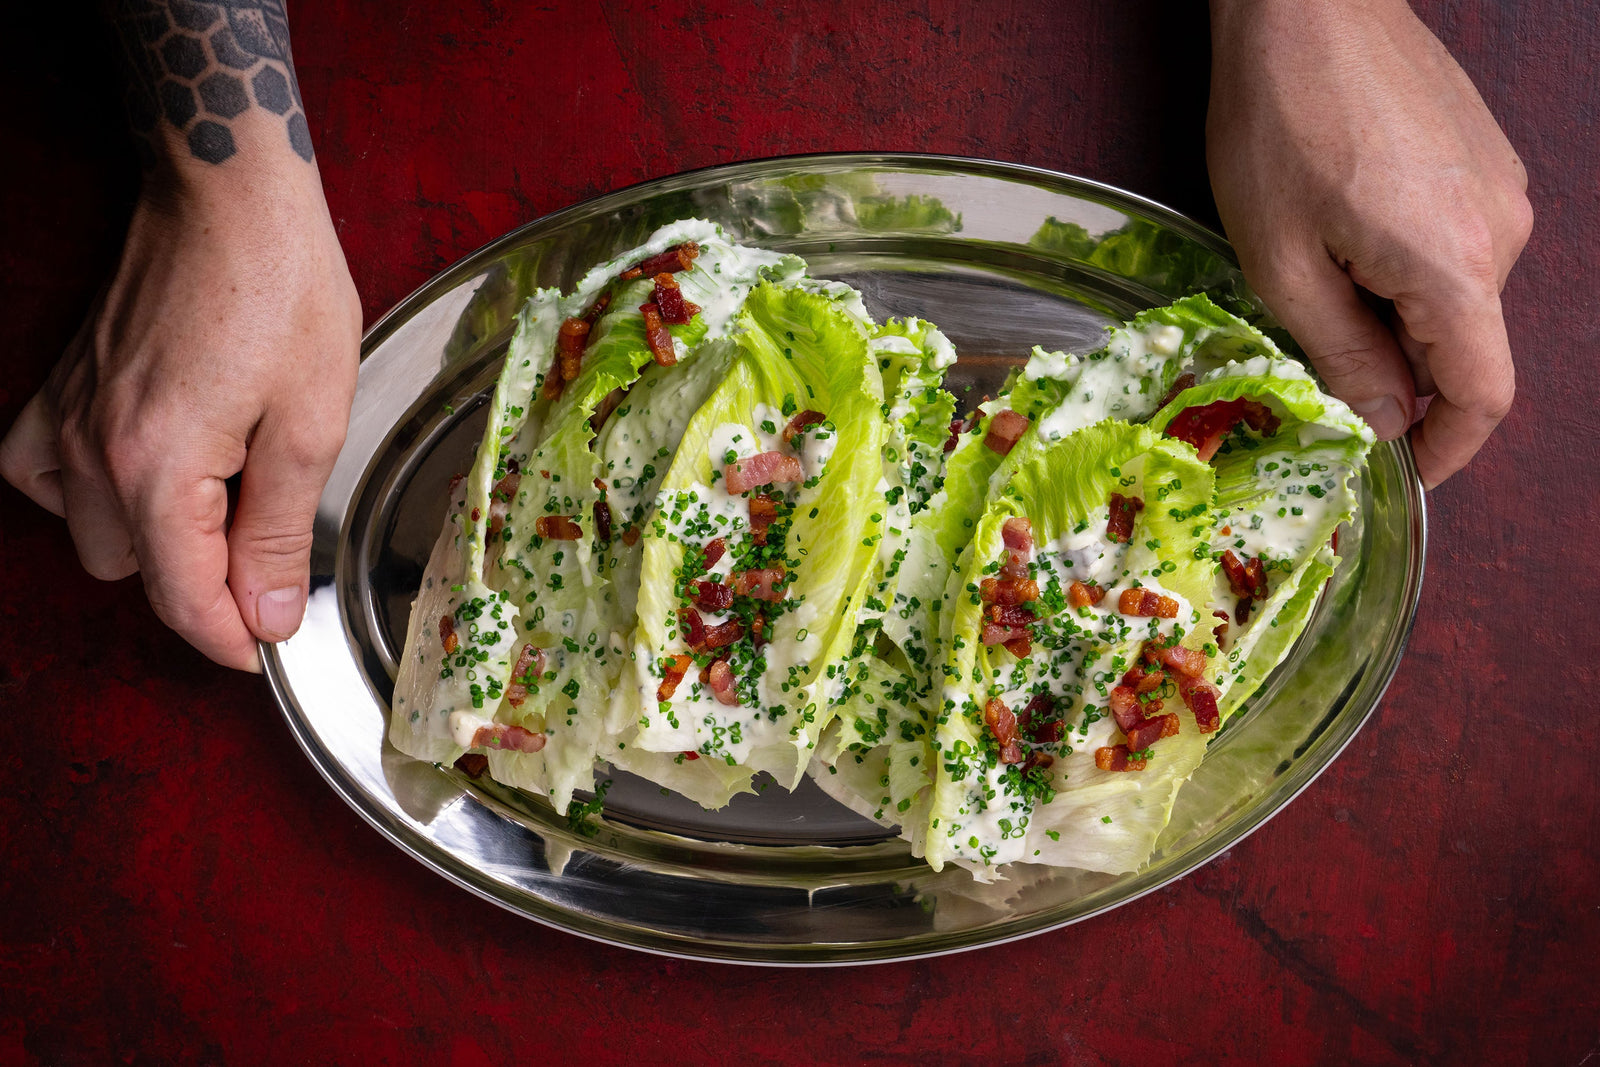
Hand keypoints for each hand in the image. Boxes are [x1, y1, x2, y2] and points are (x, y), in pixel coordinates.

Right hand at [0, 170, 360, 670]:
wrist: (228, 193)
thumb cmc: (281, 289)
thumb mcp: (310, 424)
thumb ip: (280, 532)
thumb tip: (269, 616)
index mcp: (158, 466)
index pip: (183, 599)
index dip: (235, 641)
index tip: (272, 649)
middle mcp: (90, 451)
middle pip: (137, 577)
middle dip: (203, 584)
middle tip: (269, 553)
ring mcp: (64, 418)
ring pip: (92, 537)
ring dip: (153, 542)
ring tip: (222, 498)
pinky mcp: (60, 389)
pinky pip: (44, 479)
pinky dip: (93, 495)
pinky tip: (149, 471)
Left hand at [1207, 0, 1531, 487]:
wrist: (1307, 6)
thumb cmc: (1280, 123)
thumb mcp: (1283, 262)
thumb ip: (1340, 352)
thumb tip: (1381, 420)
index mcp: (1453, 266)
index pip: (1483, 394)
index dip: (1445, 449)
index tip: (1402, 469)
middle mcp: (1499, 232)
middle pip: (1461, 347)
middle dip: (1395, 374)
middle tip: (1315, 358)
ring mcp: (1499, 192)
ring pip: (1452, 298)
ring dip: (1390, 315)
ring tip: (1316, 270)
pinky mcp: (1483, 164)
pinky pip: (1451, 249)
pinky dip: (1402, 271)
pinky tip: (1341, 234)